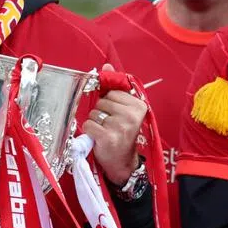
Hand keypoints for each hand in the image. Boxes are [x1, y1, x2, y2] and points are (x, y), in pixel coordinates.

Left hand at [82, 64, 146, 185]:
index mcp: (139, 105)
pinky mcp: (108, 137)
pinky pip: (89, 125)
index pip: (112, 93)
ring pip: (94, 113)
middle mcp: (132, 115)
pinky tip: (98, 138)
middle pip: (102, 102)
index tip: (115, 115)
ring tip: (105, 131)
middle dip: (101, 112)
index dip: (108, 103)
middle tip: (109, 125)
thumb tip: (107, 65)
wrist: (122, 162)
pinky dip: (89, 131)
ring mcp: (120, 127)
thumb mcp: (123, 110)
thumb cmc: (121, 133)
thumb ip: (116, 87)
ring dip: (95, 122)